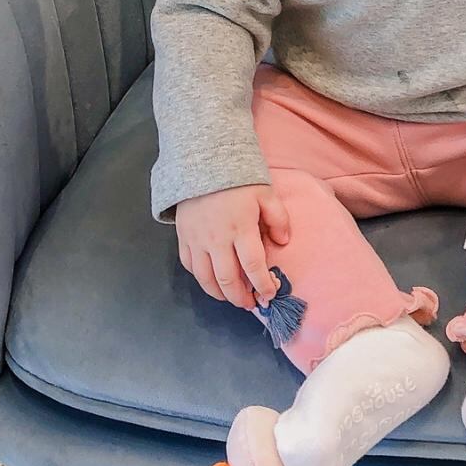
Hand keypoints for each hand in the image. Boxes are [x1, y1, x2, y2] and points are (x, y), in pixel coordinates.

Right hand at [176, 181, 291, 306]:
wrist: (201, 162)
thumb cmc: (237, 179)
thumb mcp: (265, 193)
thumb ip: (278, 219)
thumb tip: (282, 243)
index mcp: (240, 228)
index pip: (253, 266)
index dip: (263, 285)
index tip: (270, 294)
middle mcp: (217, 240)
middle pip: (228, 280)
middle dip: (241, 298)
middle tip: (251, 303)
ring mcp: (196, 240)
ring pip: (205, 279)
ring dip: (220, 294)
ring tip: (231, 297)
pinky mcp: (183, 237)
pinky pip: (189, 266)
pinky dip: (201, 278)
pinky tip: (211, 279)